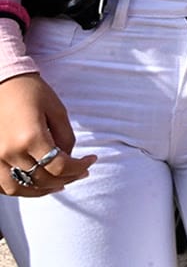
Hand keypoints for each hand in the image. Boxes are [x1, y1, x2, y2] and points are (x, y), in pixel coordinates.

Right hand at [0, 73, 95, 196]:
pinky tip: (34, 183)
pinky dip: (19, 188)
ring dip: (42, 190)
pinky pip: (2, 185)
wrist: (2, 82)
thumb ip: (66, 138)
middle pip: (42, 180)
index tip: (91, 160)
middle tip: (81, 173)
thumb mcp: (57, 111)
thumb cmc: (32, 92)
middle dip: (67, 178)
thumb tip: (68, 159)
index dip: (80, 167)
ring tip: (59, 183)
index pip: (60, 166)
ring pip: (20, 189)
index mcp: (31, 138)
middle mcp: (10, 152)